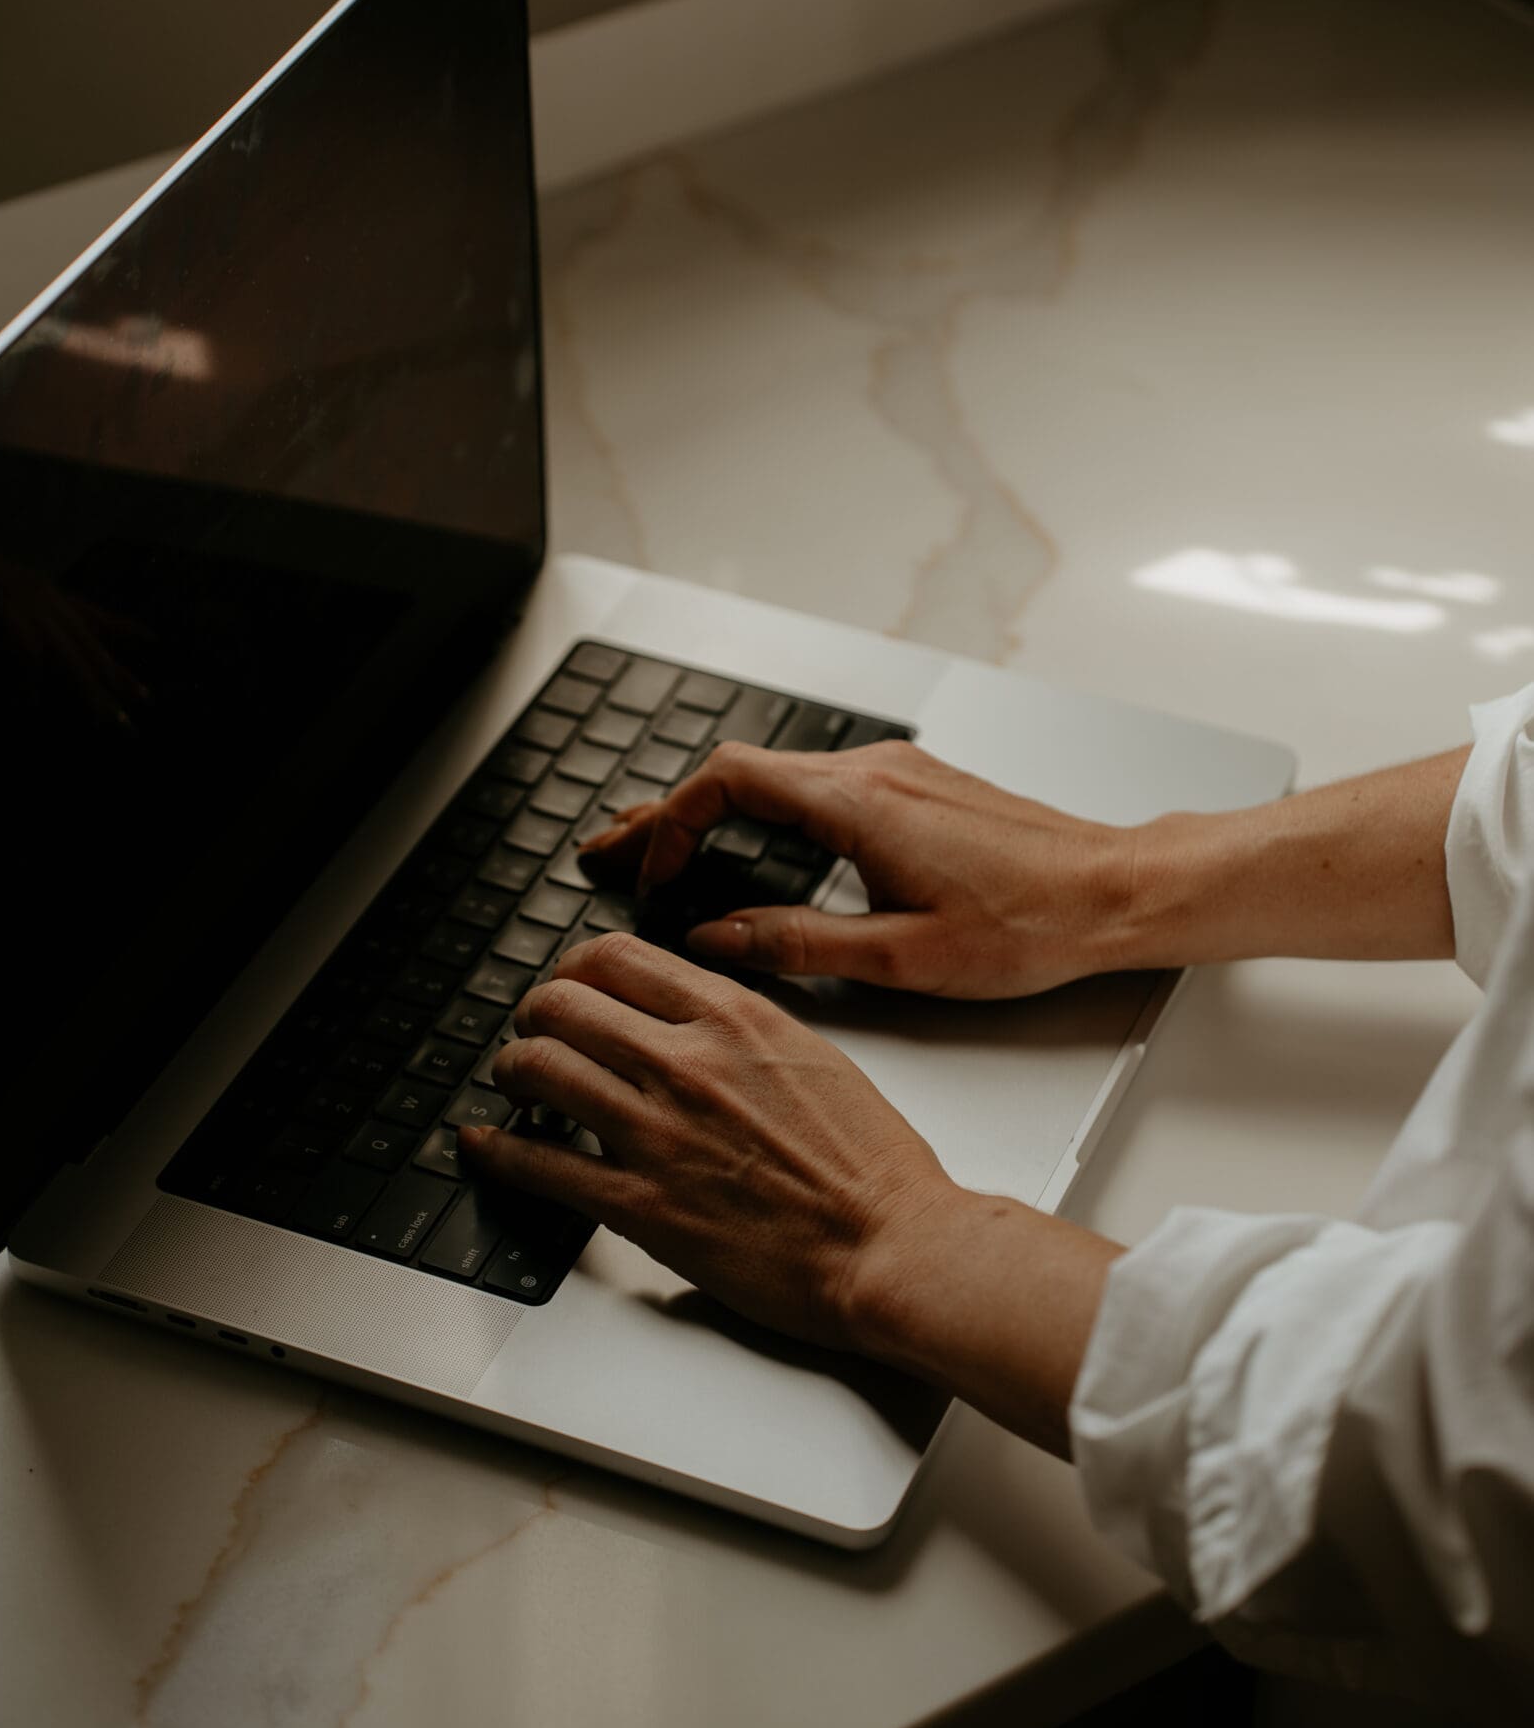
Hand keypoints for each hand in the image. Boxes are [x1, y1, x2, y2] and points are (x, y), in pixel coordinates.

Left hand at [458, 932, 960, 1352]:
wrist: (892, 1247)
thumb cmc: (871, 1166)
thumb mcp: (813, 1057)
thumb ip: (744, 1029)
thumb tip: (692, 1016)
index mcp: (734, 1018)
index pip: (617, 957)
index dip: (576, 968)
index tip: (572, 984)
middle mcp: (687, 1063)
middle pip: (563, 1002)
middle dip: (536, 1013)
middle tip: (534, 1031)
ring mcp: (659, 1134)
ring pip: (539, 1069)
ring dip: (512, 1069)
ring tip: (513, 1079)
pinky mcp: (643, 1206)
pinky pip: (540, 1165)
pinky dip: (497, 1150)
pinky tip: (483, 1144)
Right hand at [582, 739, 1138, 1000]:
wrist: (1116, 893)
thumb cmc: (1031, 926)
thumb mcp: (900, 956)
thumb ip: (795, 943)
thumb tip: (716, 939)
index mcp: (857, 804)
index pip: (725, 782)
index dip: (668, 825)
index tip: (647, 874)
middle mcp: (872, 771)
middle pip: (738, 773)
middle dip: (667, 814)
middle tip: (611, 851)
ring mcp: (896, 772)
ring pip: (775, 777)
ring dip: (712, 812)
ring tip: (663, 851)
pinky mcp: (916, 787)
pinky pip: (814, 785)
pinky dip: (762, 811)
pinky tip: (748, 842)